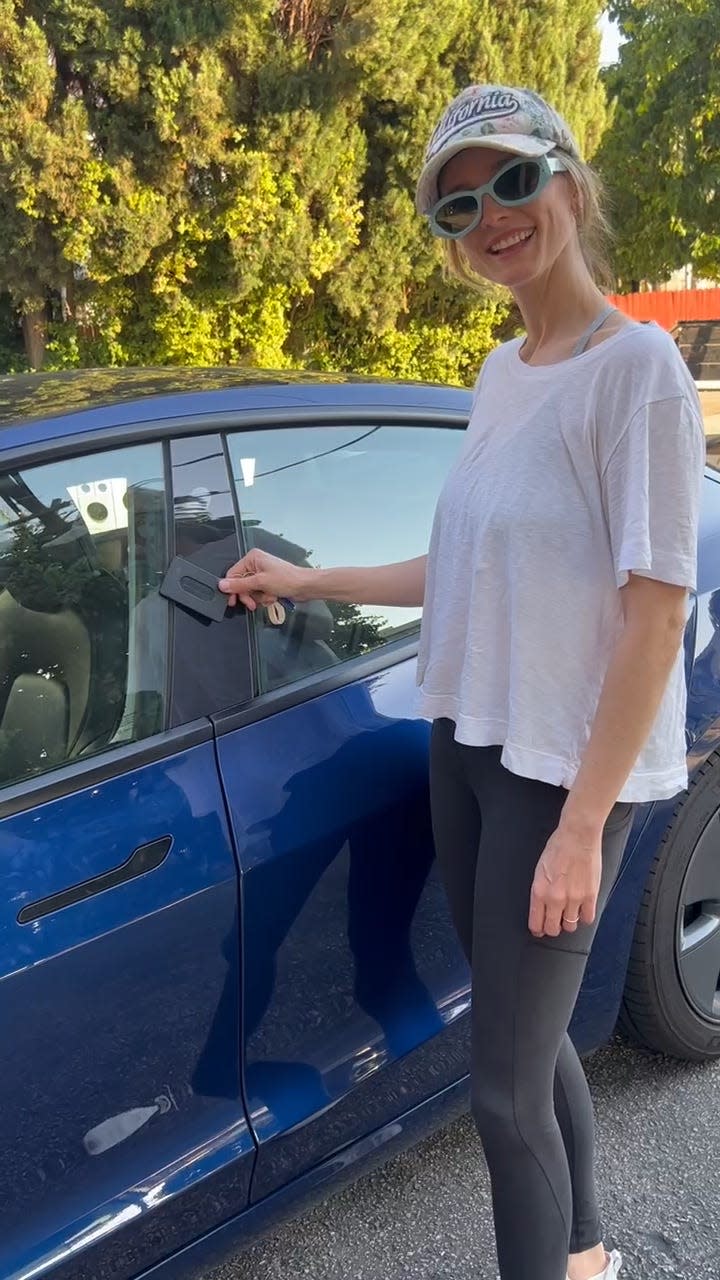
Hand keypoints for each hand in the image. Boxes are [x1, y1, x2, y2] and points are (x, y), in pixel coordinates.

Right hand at [218, 549, 310, 610]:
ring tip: (269, 596)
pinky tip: (273, 596)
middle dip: (248, 595)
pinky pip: (258, 594)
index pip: (233, 574)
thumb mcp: (260, 582)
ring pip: (250, 591)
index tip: (233, 600)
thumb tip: (222, 585)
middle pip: (240, 584)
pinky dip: (264, 598)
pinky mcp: (267, 583)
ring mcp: (262, 574)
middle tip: (252, 603)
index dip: (232, 589)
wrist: (305, 586)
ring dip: (258, 598)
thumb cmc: (288, 579)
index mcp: (252, 558)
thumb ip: (240, 585)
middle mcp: (256, 564)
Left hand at [528, 822, 602, 937]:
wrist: (577, 836)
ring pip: (570, 926)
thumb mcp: (539, 870)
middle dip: (552, 928)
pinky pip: (587, 919)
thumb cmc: (558, 848)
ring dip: (569, 922)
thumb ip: (540, 891)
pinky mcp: (590, 896)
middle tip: (555, 922)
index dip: (538, 929)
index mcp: (539, 891)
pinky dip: (584, 916)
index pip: (536, 923)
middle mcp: (555, 898)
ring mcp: (574, 898)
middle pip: (553, 929)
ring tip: (569, 912)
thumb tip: (541, 907)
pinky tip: (582, 908)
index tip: (540, 929)